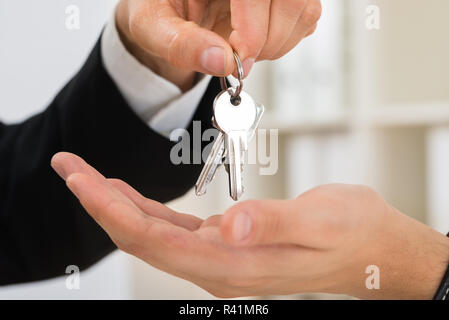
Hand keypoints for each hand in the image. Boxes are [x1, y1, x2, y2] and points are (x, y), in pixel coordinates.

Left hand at [51, 152, 448, 298]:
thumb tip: (231, 226)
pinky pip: (175, 229)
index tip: (80, 178)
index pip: (156, 240)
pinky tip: (130, 195)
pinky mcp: (228, 244)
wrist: (373, 248)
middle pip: (144, 238)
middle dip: (101, 202)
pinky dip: (146, 210)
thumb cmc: (354, 234)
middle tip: (68, 166)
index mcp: (236, 265)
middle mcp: (220, 268)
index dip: (112, 209)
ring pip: (154, 234)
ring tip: (87, 176)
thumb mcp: (323, 223)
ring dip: (118, 205)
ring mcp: (222, 258)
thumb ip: (276, 225)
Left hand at [115, 0, 321, 89]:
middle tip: (239, 57)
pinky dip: (284, 41)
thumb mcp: (151, 26)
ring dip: (277, 45)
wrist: (171, 8)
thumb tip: (219, 61)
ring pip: (304, 11)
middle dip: (267, 41)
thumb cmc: (160, 9)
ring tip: (244, 48)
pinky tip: (256, 40)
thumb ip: (179, 43)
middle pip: (291, 1)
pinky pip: (306, 20)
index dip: (253, 28)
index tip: (238, 57)